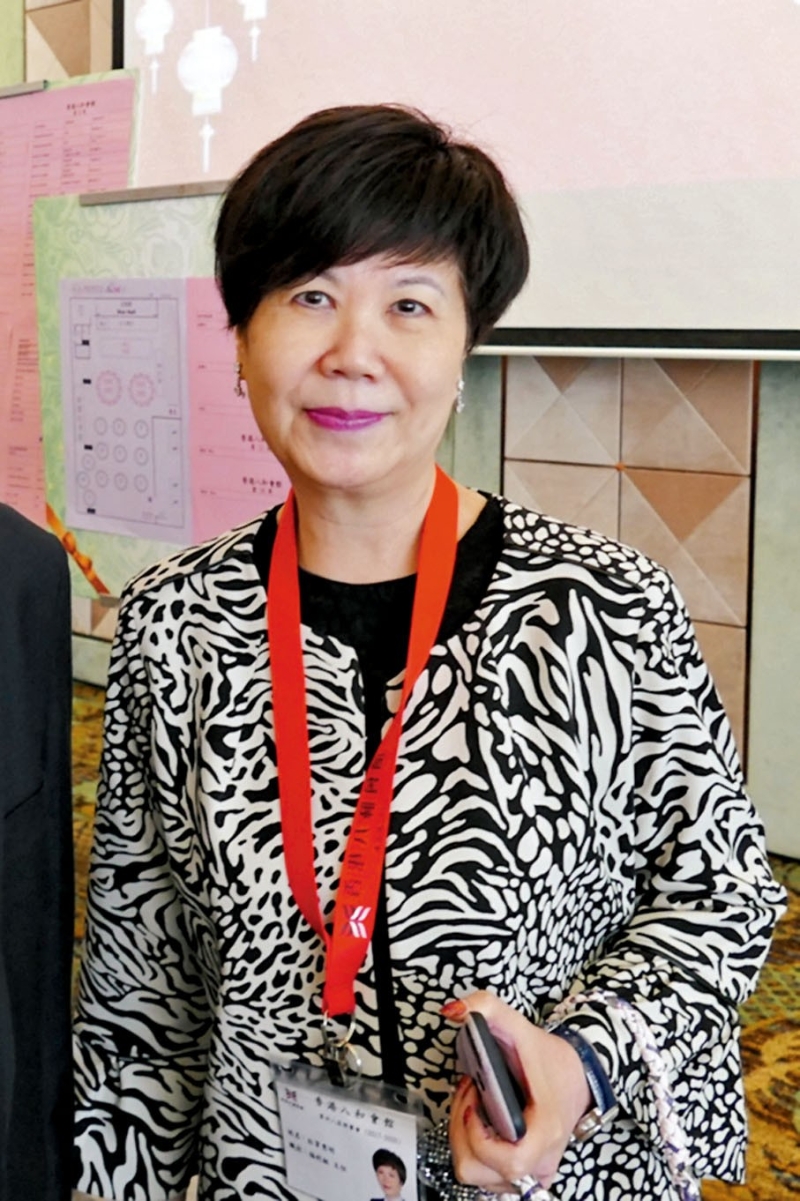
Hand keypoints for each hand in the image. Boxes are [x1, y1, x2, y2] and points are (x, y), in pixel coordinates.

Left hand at [443, 990, 590, 1192]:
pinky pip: (486, 1176)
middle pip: (479, 1171)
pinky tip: (480, 1122)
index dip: (479, 1137)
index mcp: (545, 1131)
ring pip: (477, 1175)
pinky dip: (474, 1150)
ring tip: (475, 1106)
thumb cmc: (548, 1058)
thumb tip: (452, 1010)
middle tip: (471, 1098)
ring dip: (464, 1139)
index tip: (475, 1103)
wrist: (577, 1074)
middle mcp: (540, 1160)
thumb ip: (486, 1007)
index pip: (509, 1161)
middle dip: (461, 1132)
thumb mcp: (518, 1025)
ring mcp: (532, 1171)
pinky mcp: (525, 1174)